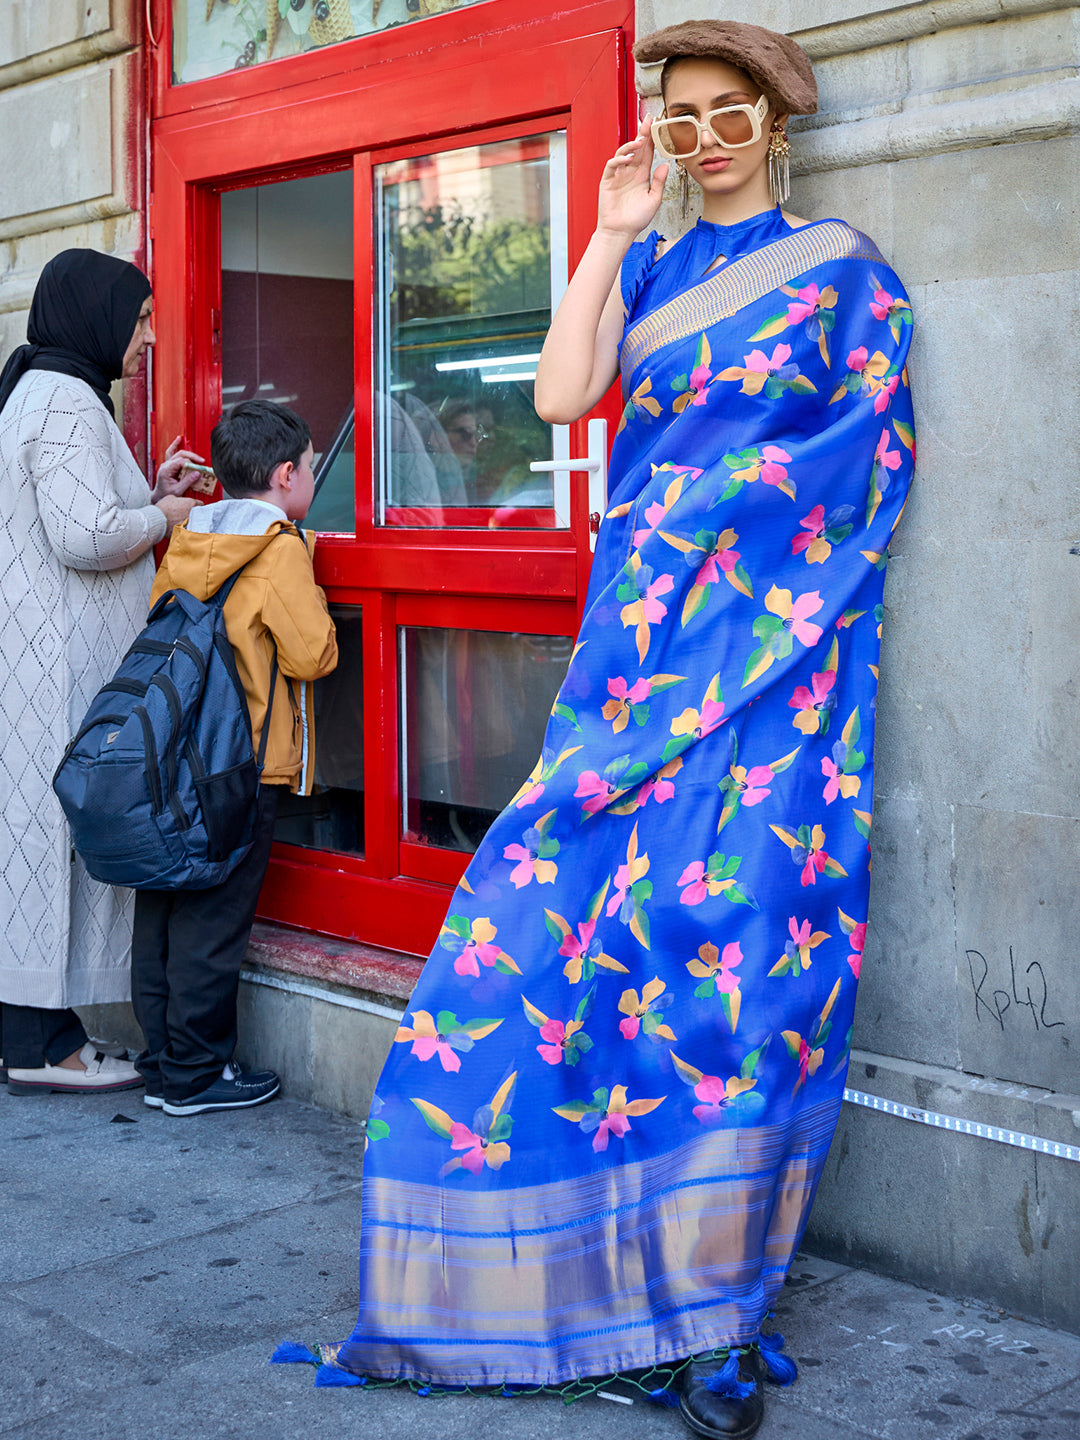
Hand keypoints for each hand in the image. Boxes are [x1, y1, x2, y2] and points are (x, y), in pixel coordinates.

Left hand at [152, 435, 205, 501]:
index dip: (191, 463)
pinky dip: (175, 446)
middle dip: (192, 457)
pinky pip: (171, 453)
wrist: (159, 496)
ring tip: (186, 441)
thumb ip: (187, 482)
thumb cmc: (166, 494)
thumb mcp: (178, 490)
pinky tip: (178, 440)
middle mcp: (165, 465)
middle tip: (201, 461)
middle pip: (179, 455)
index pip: (180, 462)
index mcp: (166, 470)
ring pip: (175, 452)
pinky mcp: (169, 465)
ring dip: (182, 448)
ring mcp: (166, 464)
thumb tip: (197, 473)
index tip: (199, 468)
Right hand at [154, 494, 197, 536]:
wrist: (157, 520)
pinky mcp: (188, 532)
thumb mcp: (171, 497)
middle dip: (196, 515)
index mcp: (191, 504)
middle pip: (200, 515)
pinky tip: (182, 529)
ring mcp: (192, 523)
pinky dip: (187, 530)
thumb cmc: (163, 508)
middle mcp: (194, 514)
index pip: (201, 504)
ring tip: (184, 523)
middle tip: (189, 516)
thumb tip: (180, 501)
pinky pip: (190, 531)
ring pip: (196, 524)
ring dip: (192, 523)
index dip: (197, 506)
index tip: (194, 508)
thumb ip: (179, 499)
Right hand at [596, 117, 669, 239]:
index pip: (648, 152)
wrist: (620, 232)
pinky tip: (628, 159)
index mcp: (641, 175)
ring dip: (631, 145)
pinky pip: (612, 165)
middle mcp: (630, 172)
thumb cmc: (636, 219)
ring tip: (640, 142)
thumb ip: (659, 182)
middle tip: (648, 121)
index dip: (652, 139)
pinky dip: (619, 160)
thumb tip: (665, 165)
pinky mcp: (608, 181)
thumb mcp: (653, 200)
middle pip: (636, 148)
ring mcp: (618, 175)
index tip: (657, 125)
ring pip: (623, 153)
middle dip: (642, 134)